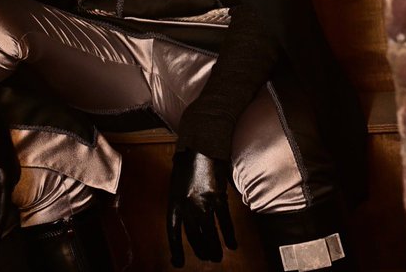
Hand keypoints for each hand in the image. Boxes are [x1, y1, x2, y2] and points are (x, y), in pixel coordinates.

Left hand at [166, 149, 237, 266]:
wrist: (202, 146)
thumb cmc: (187, 161)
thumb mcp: (176, 183)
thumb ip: (180, 201)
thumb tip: (185, 218)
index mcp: (174, 201)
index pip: (173, 231)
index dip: (175, 248)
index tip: (177, 262)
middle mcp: (187, 205)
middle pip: (192, 235)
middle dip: (199, 249)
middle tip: (205, 257)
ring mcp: (203, 203)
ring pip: (209, 232)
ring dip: (213, 248)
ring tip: (217, 257)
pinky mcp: (219, 198)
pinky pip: (224, 222)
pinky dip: (228, 235)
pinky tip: (231, 244)